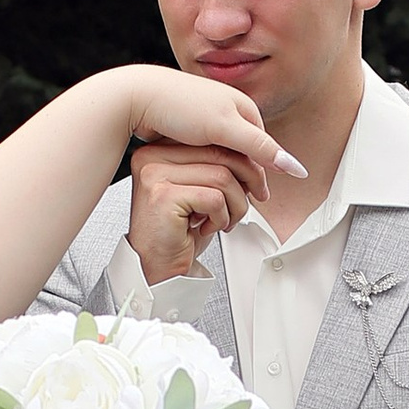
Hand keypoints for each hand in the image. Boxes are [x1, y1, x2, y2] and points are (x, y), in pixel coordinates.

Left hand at [120, 65, 305, 211]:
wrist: (138, 96)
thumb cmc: (178, 105)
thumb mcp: (224, 128)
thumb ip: (259, 148)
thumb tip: (292, 166)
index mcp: (243, 107)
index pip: (262, 148)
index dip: (261, 174)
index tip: (257, 198)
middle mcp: (227, 110)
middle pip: (243, 152)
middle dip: (242, 176)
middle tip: (237, 200)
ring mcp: (206, 118)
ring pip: (223, 154)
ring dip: (222, 173)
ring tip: (217, 191)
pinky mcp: (188, 127)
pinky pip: (203, 152)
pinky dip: (204, 167)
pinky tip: (197, 177)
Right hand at [125, 137, 260, 282]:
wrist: (157, 268)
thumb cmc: (179, 232)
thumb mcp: (202, 192)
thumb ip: (218, 167)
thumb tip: (255, 157)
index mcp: (160, 149)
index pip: (213, 139)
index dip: (244, 161)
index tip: (254, 184)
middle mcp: (152, 157)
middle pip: (220, 153)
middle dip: (247, 181)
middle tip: (248, 203)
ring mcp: (155, 175)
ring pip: (222, 176)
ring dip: (235, 205)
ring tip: (222, 221)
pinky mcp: (163, 196)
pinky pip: (214, 198)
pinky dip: (221, 218)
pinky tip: (206, 228)